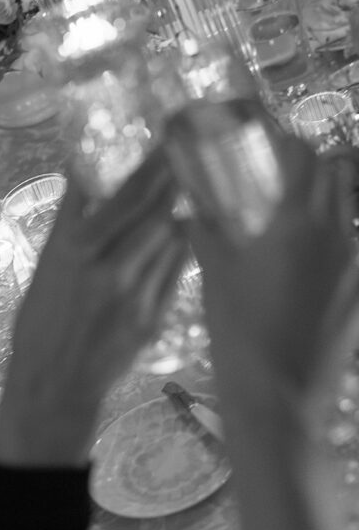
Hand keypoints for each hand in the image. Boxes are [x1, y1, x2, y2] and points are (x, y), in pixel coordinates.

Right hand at [0, 149, 186, 466]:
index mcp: (70, 246)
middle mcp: (102, 265)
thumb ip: (74, 221)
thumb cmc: (43, 316)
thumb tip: (88, 172)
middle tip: (187, 149)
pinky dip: (180, 245)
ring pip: (168, 237)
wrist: (53, 381)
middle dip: (171, 176)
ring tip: (189, 183)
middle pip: (148, 209)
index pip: (115, 193)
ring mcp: (130, 293)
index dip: (145, 164)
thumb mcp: (48, 262)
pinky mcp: (151, 318)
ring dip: (179, 208)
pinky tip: (183, 229)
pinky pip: (174, 270)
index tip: (163, 138)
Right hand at [190, 135, 358, 401]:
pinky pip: (349, 245)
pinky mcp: (358, 294)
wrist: (278, 399)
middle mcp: (335, 235)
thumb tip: (188, 208)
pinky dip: (330, 232)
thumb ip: (205, 231)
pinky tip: (301, 251)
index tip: (260, 130)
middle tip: (272, 164)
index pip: (303, 156)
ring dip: (322, 194)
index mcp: (297, 221)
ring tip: (286, 204)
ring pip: (345, 208)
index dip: (283, 137)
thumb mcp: (214, 273)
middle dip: (306, 160)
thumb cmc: (238, 331)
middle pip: (334, 174)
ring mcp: (353, 265)